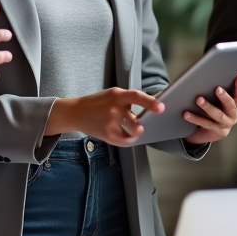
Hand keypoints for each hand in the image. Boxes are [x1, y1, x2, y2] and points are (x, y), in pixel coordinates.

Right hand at [45, 88, 164, 146]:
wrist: (76, 112)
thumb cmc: (98, 102)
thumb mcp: (112, 94)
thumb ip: (128, 100)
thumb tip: (149, 109)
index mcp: (117, 95)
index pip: (136, 97)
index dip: (150, 102)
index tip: (161, 108)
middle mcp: (114, 109)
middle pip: (135, 121)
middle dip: (140, 124)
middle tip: (140, 123)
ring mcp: (110, 124)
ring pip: (132, 132)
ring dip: (135, 131)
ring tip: (132, 127)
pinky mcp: (107, 135)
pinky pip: (125, 141)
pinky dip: (129, 139)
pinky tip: (127, 134)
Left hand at [184, 76, 236, 144]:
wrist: (206, 135)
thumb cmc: (211, 115)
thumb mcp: (216, 104)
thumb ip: (216, 96)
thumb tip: (206, 80)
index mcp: (234, 107)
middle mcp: (232, 116)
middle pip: (231, 105)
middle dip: (224, 97)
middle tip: (217, 89)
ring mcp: (226, 125)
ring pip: (218, 115)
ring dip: (208, 106)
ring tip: (199, 99)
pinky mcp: (217, 132)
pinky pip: (206, 124)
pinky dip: (195, 118)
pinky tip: (186, 114)